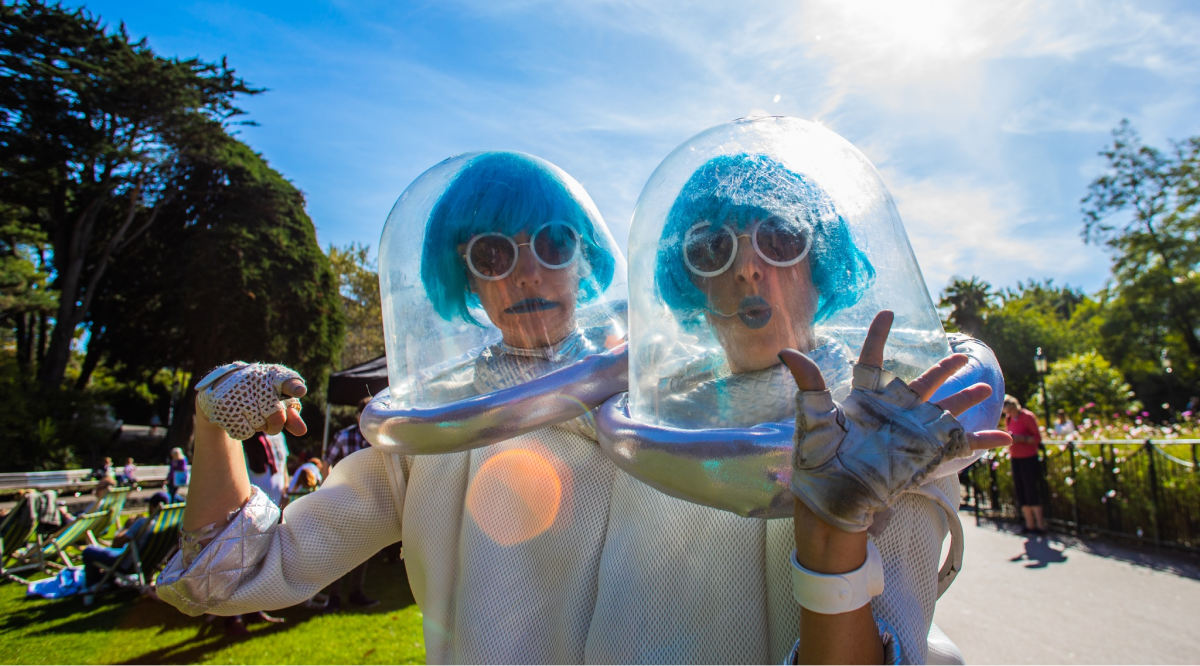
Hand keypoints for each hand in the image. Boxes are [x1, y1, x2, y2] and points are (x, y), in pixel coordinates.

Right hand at [194, 363, 308, 439]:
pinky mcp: (222, 404)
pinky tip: (240, 416)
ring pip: (259, 426)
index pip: (288, 381)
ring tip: (252, 412)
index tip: (300, 391)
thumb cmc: (262, 396)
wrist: (225, 386)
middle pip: (277, 416)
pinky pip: (243, 431)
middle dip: (276, 424)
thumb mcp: (279, 402)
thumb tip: (302, 432)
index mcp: (275, 376)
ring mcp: (238, 391)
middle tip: (269, 419)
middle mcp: (257, 380)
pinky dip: (244, 430)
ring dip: (259, 426)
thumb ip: (292, 416)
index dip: (294, 387)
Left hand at [781, 311, 1011, 532]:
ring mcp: (912, 432)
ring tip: (986, 388)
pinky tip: (1006, 437)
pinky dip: (984, 441)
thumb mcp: (814, 418)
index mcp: (863, 399)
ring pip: (945, 409)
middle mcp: (892, 412)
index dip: (878, 337)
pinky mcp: (926, 453)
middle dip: (942, 369)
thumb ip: (810, 383)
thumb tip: (787, 352)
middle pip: (922, 384)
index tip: (887, 313)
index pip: (872, 361)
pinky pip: (960, 444)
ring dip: (965, 399)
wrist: (832, 497)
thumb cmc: (819, 460)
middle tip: (961, 354)